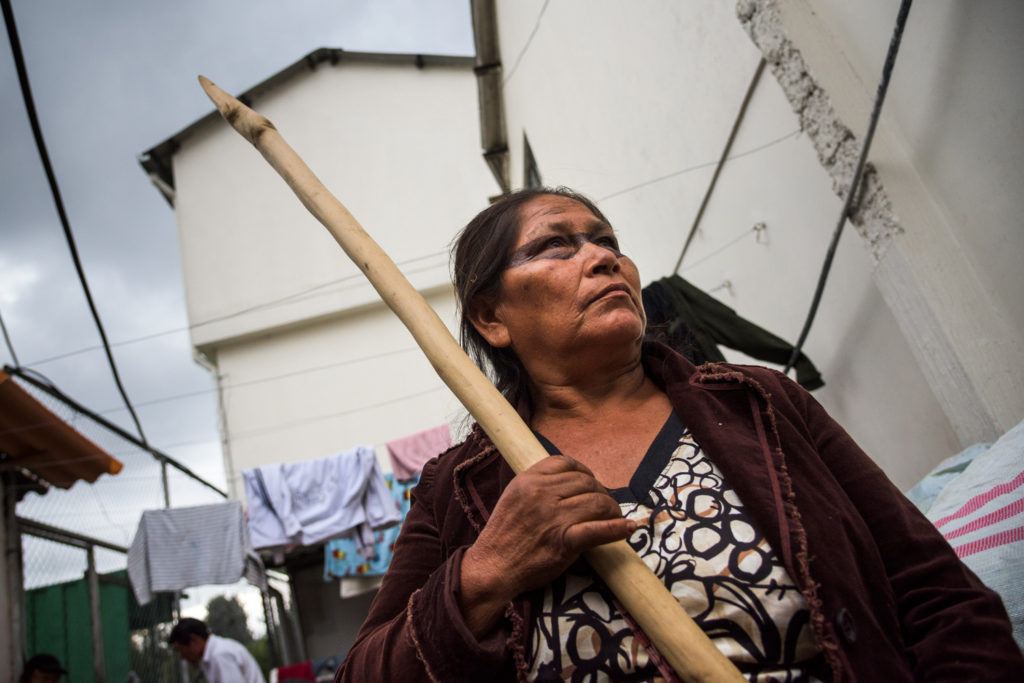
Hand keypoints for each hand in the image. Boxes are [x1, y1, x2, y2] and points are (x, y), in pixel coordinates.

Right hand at [458, 455, 635, 634]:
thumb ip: (537, 486)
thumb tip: (570, 481)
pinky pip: (599, 530)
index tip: (590, 483)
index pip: (566, 463)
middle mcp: (541, 494)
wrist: (493, 568)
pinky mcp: (564, 541)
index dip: (584, 472)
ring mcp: (554, 517)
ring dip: (611, 509)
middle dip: (600, 492)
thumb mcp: (513, 497)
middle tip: (603, 506)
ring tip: (613, 517)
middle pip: (586, 481)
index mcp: (528, 480)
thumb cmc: (504, 535)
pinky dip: (617, 529)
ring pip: (597, 501)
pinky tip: (628, 528)